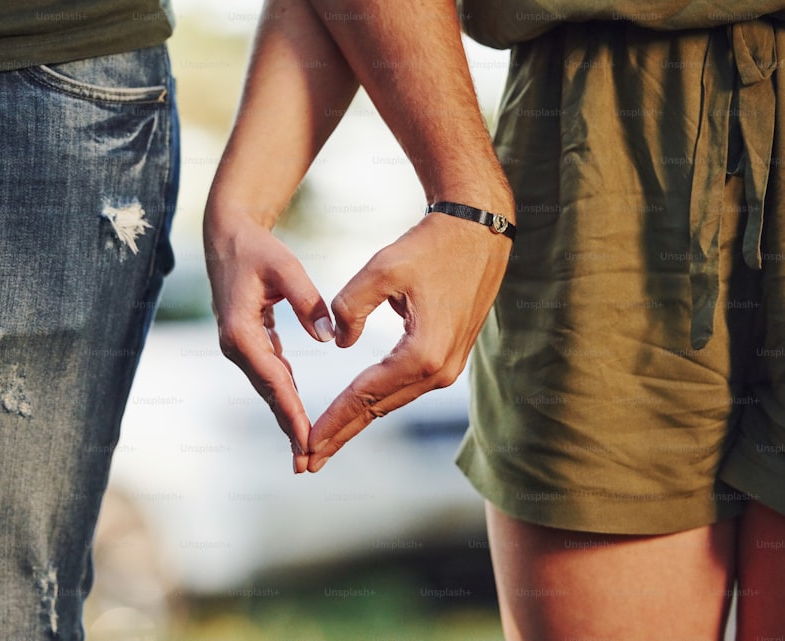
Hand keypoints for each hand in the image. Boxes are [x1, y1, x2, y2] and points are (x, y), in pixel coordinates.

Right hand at [205, 217, 334, 473]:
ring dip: (287, 419)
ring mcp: (241, 347)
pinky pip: (271, 376)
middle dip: (288, 429)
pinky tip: (300, 417)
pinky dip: (286, 398)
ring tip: (306, 451)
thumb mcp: (285, 267)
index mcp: (241, 332)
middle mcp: (236, 346)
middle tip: (308, 463)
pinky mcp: (250, 343)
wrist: (228, 237)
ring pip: (270, 389)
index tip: (307, 439)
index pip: (273, 380)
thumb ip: (307, 300)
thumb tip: (329, 337)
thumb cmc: (257, 249)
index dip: (291, 412)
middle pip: (269, 394)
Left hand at [306, 212, 510, 471]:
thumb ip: (349, 306)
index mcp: (422, 353)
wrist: (478, 235)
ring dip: (357, 423)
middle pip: (377, 410)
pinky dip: (376, 403)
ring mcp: (447, 368)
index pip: (365, 396)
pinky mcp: (447, 359)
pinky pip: (403, 389)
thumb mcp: (383, 268)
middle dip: (340, 435)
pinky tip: (356, 413)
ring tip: (325, 444)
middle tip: (307, 462)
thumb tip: (339, 341)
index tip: (305, 443)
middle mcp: (438, 370)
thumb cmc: (430, 247)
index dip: (332, 420)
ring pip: (390, 402)